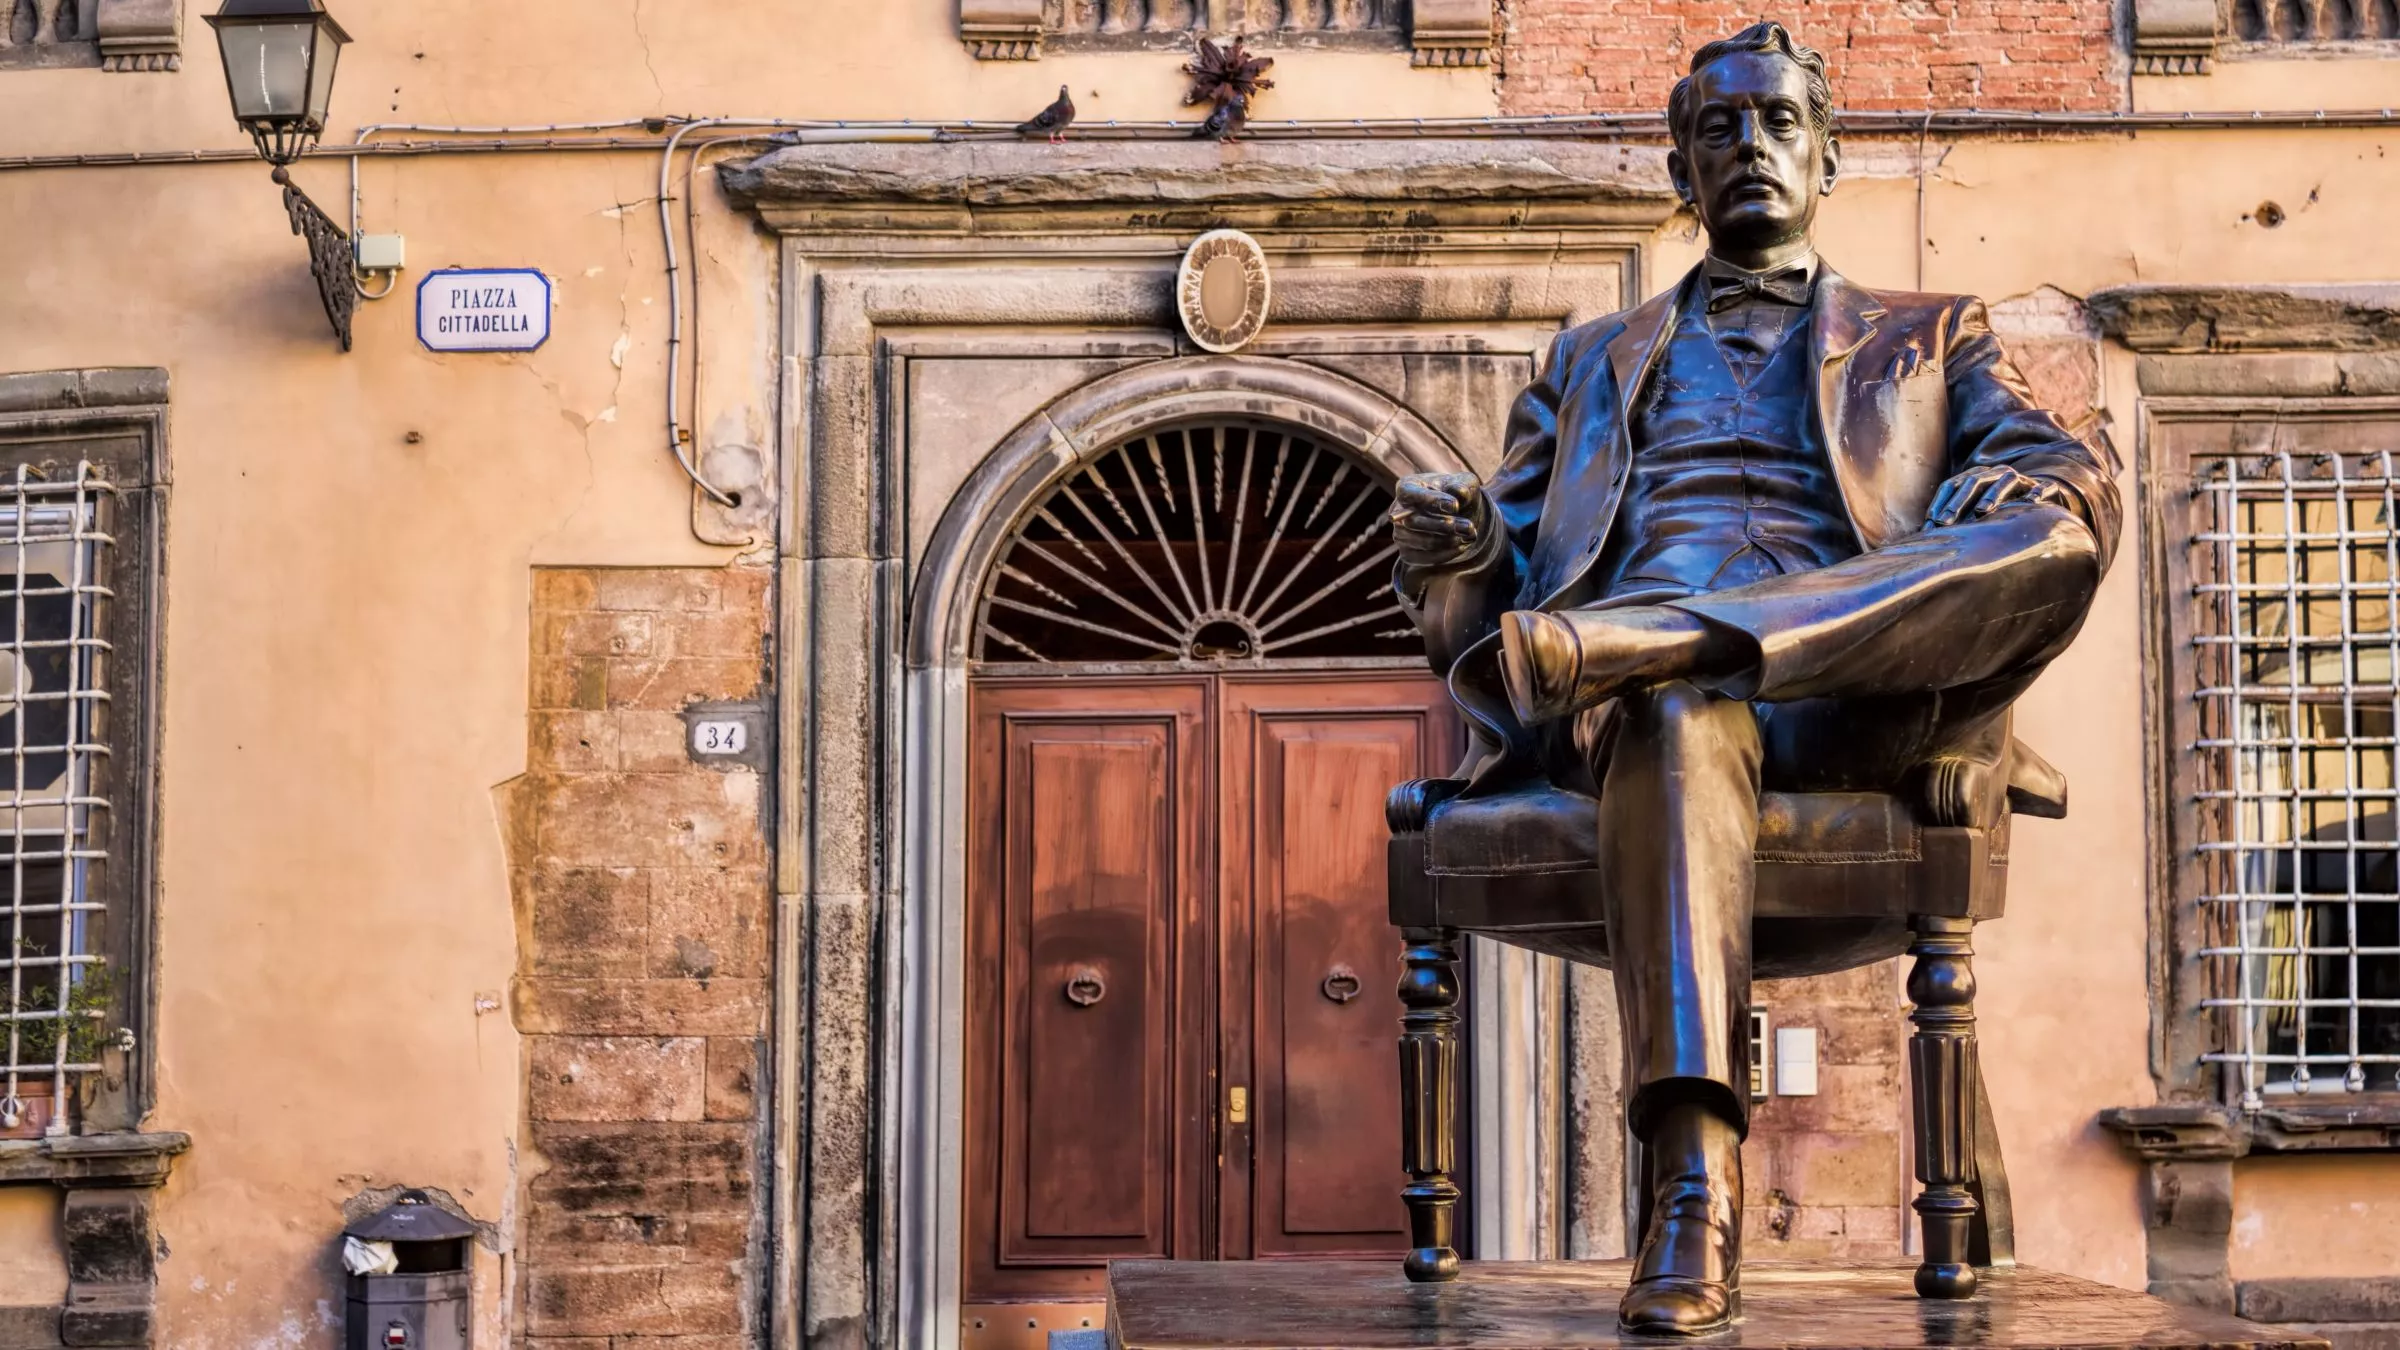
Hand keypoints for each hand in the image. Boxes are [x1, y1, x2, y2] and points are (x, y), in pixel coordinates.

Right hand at [1390, 472, 1489, 568]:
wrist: (1458, 516)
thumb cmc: (1457, 494)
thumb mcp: (1464, 483)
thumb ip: (1463, 485)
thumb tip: (1459, 492)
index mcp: (1408, 486)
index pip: (1408, 493)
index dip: (1429, 500)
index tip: (1454, 505)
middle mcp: (1399, 512)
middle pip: (1414, 522)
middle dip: (1443, 525)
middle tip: (1469, 526)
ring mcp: (1401, 534)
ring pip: (1423, 541)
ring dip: (1449, 540)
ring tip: (1470, 534)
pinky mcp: (1408, 554)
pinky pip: (1426, 558)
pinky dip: (1447, 553)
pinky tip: (1463, 545)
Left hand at [1926, 465, 2064, 527]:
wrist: (2040, 500)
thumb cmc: (2000, 511)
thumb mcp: (1974, 515)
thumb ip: (1954, 522)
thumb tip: (1924, 539)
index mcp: (1975, 478)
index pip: (1952, 485)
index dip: (1940, 503)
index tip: (1931, 524)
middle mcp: (1995, 474)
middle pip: (1973, 482)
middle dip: (1958, 502)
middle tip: (1945, 523)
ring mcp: (2020, 479)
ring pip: (2005, 480)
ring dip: (1992, 495)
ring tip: (1982, 511)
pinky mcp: (2045, 487)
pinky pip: (2042, 487)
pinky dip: (2036, 494)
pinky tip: (2031, 503)